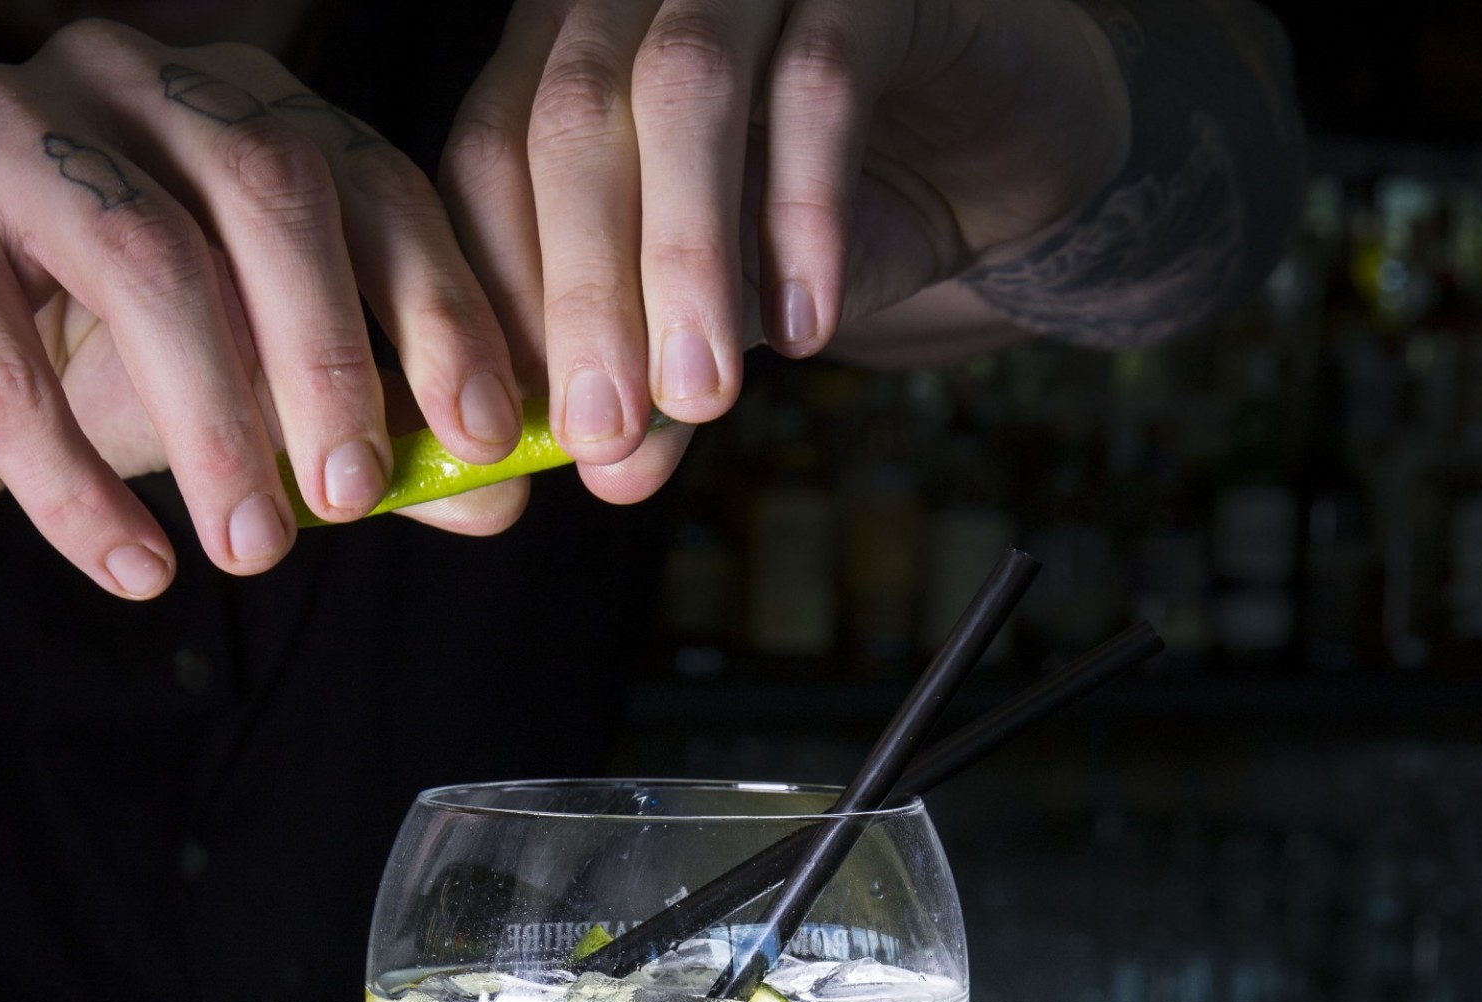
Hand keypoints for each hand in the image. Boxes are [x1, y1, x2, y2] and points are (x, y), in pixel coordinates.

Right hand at [0, 19, 530, 599]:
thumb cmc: (111, 375)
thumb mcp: (260, 399)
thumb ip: (379, 436)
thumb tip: (498, 494)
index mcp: (237, 103)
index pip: (365, 180)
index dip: (435, 304)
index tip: (481, 432)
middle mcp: (126, 77)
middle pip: (264, 189)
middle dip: (329, 357)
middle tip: (354, 501)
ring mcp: (1, 127)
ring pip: (145, 260)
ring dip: (215, 426)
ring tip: (254, 554)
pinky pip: (2, 364)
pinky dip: (80, 489)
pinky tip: (138, 572)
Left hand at [441, 0, 1127, 503]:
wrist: (991, 143)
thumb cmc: (830, 214)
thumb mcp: (727, 309)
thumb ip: (661, 376)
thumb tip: (611, 471)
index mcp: (567, 50)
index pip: (491, 158)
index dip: (494, 295)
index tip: (508, 428)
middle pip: (569, 120)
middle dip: (579, 290)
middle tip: (601, 426)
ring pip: (681, 87)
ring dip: (683, 256)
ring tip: (701, 391)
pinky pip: (822, 81)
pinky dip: (803, 213)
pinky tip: (807, 324)